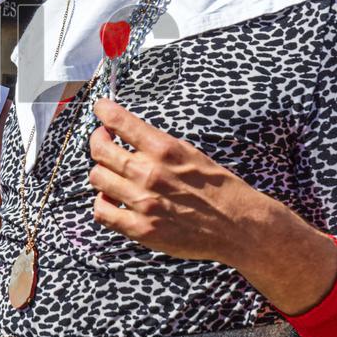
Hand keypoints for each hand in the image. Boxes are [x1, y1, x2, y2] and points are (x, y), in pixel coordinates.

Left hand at [87, 98, 264, 264]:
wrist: (238, 226)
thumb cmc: (218, 187)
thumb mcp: (190, 152)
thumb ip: (157, 145)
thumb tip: (129, 133)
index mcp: (164, 149)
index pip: (120, 121)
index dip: (103, 110)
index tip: (100, 107)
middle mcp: (149, 172)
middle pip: (100, 149)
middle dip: (97, 139)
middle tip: (102, 139)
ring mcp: (143, 202)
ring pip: (97, 177)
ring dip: (100, 171)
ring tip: (109, 172)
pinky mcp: (140, 229)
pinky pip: (102, 212)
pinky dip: (101, 203)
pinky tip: (111, 200)